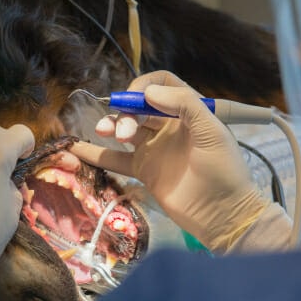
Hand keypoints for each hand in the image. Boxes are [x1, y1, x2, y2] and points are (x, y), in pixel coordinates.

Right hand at [70, 71, 269, 252]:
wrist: (222, 215)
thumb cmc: (224, 172)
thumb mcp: (212, 132)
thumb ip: (185, 105)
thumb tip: (149, 91)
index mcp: (189, 111)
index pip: (162, 84)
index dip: (145, 86)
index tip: (135, 98)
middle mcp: (169, 126)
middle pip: (139, 105)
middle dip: (126, 111)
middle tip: (125, 132)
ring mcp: (154, 148)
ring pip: (125, 127)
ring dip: (112, 124)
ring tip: (106, 132)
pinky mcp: (143, 169)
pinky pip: (115, 158)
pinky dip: (95, 153)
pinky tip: (77, 148)